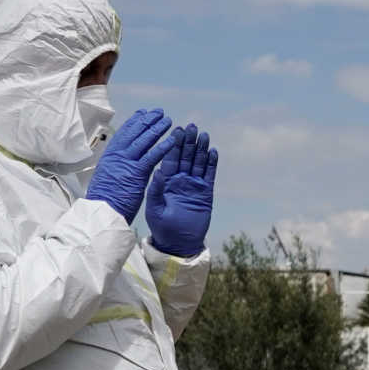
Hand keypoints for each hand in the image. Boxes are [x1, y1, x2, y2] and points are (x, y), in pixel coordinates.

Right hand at [82, 108, 176, 221]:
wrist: (102, 212)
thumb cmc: (104, 199)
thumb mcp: (106, 177)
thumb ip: (115, 166)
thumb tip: (119, 160)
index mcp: (110, 156)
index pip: (124, 134)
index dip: (134, 122)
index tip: (142, 113)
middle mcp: (117, 155)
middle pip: (134, 132)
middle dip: (147, 120)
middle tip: (158, 112)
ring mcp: (127, 163)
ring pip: (144, 140)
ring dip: (157, 129)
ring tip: (168, 120)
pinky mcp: (137, 173)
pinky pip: (152, 156)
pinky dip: (163, 147)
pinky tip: (173, 140)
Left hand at [144, 125, 217, 258]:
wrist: (178, 242)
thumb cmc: (162, 226)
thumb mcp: (154, 207)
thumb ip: (156, 189)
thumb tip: (158, 171)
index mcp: (165, 180)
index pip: (169, 158)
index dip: (173, 144)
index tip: (176, 130)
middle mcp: (180, 180)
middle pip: (185, 156)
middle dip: (188, 142)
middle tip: (192, 127)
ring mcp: (193, 185)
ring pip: (198, 163)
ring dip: (201, 149)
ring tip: (204, 135)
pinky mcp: (205, 193)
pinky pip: (209, 175)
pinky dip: (212, 164)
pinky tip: (213, 152)